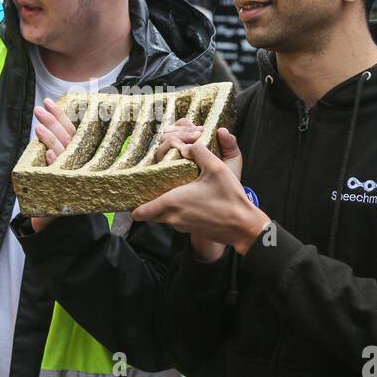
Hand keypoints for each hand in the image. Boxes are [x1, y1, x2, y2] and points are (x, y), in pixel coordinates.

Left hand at [29, 98, 76, 231]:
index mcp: (78, 155)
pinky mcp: (65, 191)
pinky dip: (55, 163)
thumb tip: (47, 124)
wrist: (57, 222)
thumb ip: (57, 149)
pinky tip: (48, 154)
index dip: (61, 116)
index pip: (72, 131)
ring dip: (52, 139)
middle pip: (68, 138)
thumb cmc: (59, 190)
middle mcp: (79, 164)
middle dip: (54, 122)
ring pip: (64, 153)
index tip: (50, 103)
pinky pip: (61, 175)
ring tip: (38, 127)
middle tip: (41, 108)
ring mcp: (73, 176)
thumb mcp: (59, 168)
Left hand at [131, 128, 266, 256]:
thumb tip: (185, 146)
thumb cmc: (229, 198)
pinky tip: (187, 199)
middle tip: (153, 187)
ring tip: (172, 189)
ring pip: (163, 217)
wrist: (243, 227)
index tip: (133, 195)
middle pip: (149, 215)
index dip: (134, 205)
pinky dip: (175, 212)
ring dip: (163, 207)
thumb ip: (199, 151)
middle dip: (147, 203)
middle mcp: (173, 218)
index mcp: (173, 202)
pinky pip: (175, 220)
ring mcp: (181, 227)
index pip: (141, 211)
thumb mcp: (216, 167)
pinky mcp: (191, 230)